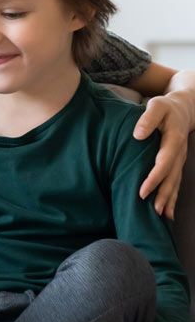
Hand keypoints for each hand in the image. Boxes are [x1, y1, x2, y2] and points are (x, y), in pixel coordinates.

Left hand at [134, 92, 190, 218]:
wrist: (184, 109)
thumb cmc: (165, 107)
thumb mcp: (157, 106)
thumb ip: (148, 118)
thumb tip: (138, 135)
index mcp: (174, 139)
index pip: (163, 162)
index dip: (154, 178)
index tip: (142, 191)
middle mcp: (179, 153)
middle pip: (172, 177)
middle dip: (163, 194)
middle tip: (153, 210)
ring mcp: (180, 159)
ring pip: (175, 182)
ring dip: (169, 199)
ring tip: (162, 215)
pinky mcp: (177, 162)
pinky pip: (176, 181)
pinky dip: (173, 196)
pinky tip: (168, 212)